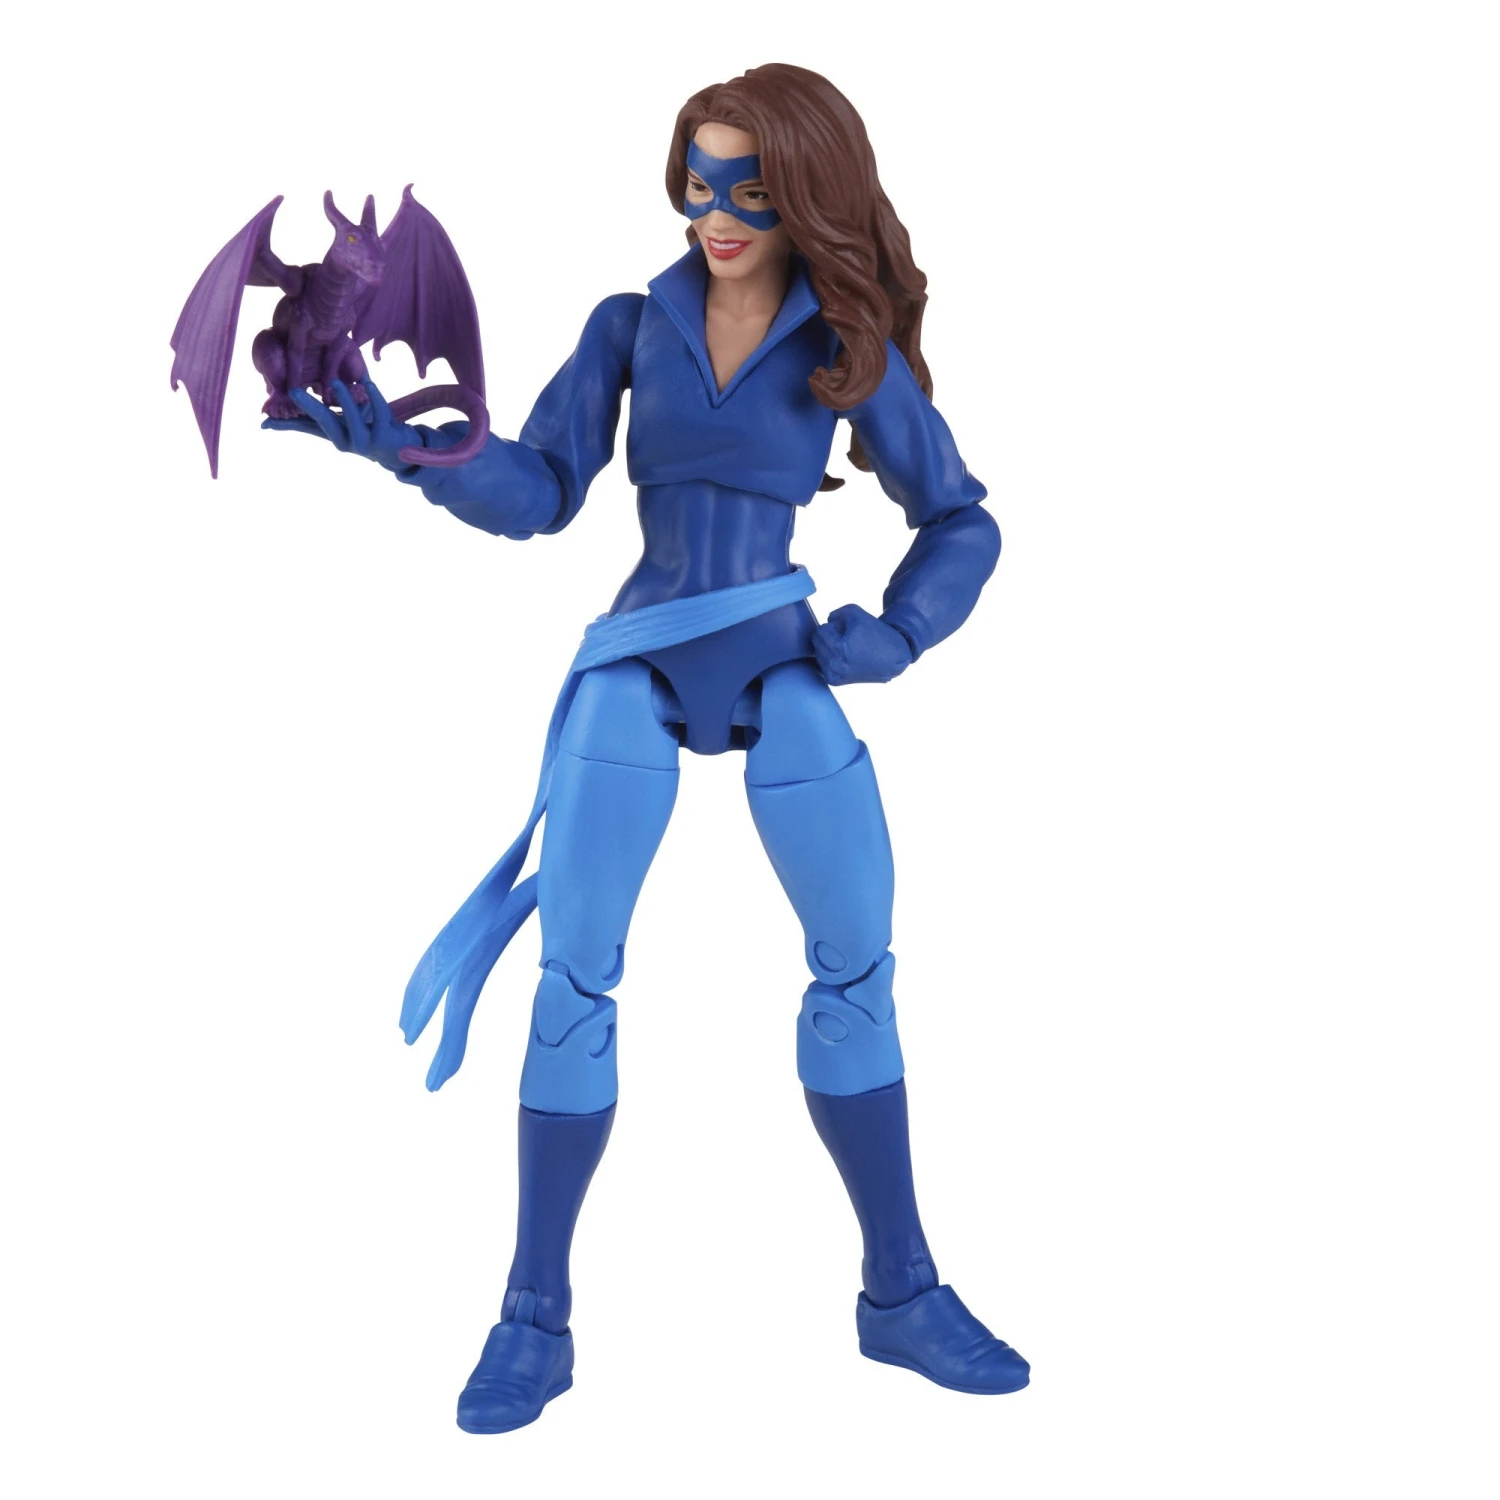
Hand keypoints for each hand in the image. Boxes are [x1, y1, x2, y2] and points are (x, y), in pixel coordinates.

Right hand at [261, 379, 424, 472]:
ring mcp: (366, 441)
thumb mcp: (338, 425)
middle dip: (310, 408)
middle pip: (324, 424)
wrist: (398, 451)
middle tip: (293, 392)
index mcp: (332, 435)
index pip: (305, 427)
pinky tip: (368, 383)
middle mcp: (346, 441)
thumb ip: (315, 417)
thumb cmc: (364, 432)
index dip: (285, 424)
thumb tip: (290, 409)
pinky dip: (375, 398)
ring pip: (353, 420)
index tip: (265, 419)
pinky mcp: (386, 436)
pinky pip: (380, 413)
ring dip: (344, 401)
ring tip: (335, 383)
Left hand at [813, 604, 914, 685]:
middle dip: (829, 637)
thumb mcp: (855, 613)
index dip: (832, 627)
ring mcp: (834, 676)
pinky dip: (830, 658)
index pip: (819, 632)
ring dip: (828, 648)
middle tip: (848, 639)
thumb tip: (825, 625)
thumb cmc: (876, 634)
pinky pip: (822, 663)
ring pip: (818, 653)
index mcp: (839, 648)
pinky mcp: (835, 681)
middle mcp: (835, 666)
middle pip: (816, 643)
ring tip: (848, 648)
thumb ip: (834, 614)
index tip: (845, 630)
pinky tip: (844, 657)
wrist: (893, 657)